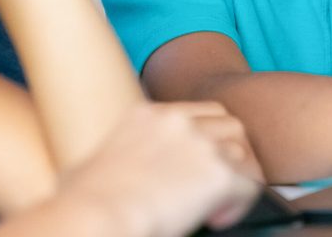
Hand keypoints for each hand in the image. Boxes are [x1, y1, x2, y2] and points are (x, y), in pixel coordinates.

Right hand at [53, 101, 260, 236]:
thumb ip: (115, 160)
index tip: (196, 167)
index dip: (204, 140)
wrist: (94, 217)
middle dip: (230, 150)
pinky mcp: (217, 174)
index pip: (196, 113)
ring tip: (221, 203)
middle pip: (228, 123)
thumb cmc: (81, 203)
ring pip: (243, 151)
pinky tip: (219, 218)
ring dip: (237, 177)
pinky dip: (240, 203)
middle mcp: (177, 121)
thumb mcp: (90, 164)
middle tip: (220, 182)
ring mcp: (199, 144)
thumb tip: (116, 180)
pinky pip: (249, 184)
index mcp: (146, 114)